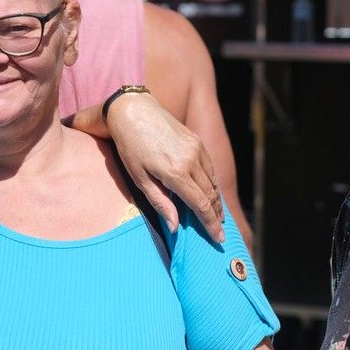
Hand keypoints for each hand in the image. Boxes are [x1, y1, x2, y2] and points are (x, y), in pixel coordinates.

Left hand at [105, 91, 223, 241]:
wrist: (133, 111)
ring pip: (213, 181)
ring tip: (217, 217)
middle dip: (216, 216)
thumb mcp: (139, 178)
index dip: (210, 223)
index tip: (218, 238)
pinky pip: (210, 167)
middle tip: (220, 233)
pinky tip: (211, 193)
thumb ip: (160, 202)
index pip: (200, 204)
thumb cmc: (130, 147)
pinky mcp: (197, 141)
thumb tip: (175, 226)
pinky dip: (213, 183)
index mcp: (175, 173)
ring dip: (217, 201)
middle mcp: (191, 161)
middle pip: (211, 195)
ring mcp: (196, 149)